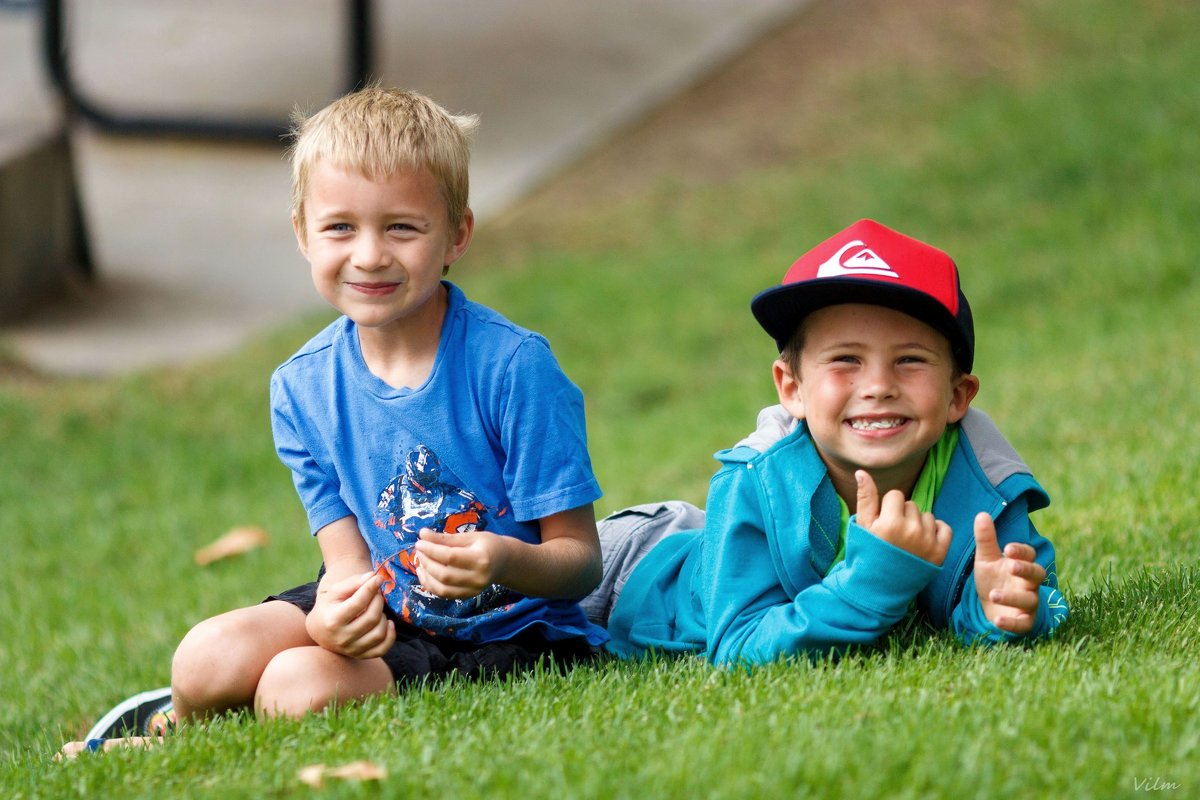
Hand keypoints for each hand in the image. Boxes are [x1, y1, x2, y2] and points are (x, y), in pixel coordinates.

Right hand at [307, 571, 395, 657]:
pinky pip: (382, 649)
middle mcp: (342, 638)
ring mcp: (351, 650)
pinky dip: (390, 635)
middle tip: (377, 593)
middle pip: (372, 618)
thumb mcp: (335, 592)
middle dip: (378, 600)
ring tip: (376, 609)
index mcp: (333, 620)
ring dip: (383, 617)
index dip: (371, 588)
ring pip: (379, 633)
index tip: (378, 578)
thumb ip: (353, 582)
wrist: (320, 630)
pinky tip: (387, 623)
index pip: (358, 603)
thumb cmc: (329, 606)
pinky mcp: (361, 656)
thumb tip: (373, 577)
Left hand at [413, 529, 510, 598]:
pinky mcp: (468, 596)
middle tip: (419, 550)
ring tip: (420, 561)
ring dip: (426, 575)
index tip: (419, 541)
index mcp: (481, 559)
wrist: (505, 562)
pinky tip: (425, 573)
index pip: (450, 557)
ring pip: (442, 589)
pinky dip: (430, 585)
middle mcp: (478, 578)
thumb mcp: (470, 537)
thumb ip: (446, 538)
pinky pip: (444, 594)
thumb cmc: (488, 545)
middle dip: (427, 562)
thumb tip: (423, 534)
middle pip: (444, 575)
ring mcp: (473, 590)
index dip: (431, 550)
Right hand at [855, 470, 950, 565]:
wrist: (879, 587)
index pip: (895, 496)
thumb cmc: (867, 554)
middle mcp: (912, 530)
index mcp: (891, 522)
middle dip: (903, 515)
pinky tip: (924, 540)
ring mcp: (928, 542)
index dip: (887, 508)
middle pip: (911, 505)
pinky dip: (937, 530)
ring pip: (927, 516)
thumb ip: (865, 497)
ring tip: (907, 540)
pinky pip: (944, 528)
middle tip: (894, 534)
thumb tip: (862, 472)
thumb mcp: (862, 526)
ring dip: (919, 523)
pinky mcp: (940, 553)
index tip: (883, 523)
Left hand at [972, 513, 1044, 633]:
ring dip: (1012, 597)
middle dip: (1025, 570)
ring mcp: (1029, 603)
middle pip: (1037, 574)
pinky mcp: (1024, 622)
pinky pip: (1022, 624)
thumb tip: (982, 513)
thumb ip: (986, 539)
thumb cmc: (993, 580)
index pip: (1029, 555)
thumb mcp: (986, 560)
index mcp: (1022, 565)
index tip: (1007, 548)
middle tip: (1010, 566)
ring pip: (1029, 599)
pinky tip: (997, 620)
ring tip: (993, 594)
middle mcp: (1030, 583)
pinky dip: (1011, 623)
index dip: (1021, 551)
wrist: (991, 608)